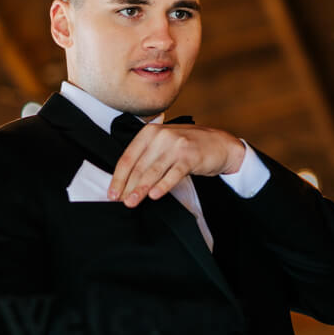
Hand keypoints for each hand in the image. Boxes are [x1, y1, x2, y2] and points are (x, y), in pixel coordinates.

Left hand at [109, 125, 245, 206]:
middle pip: (139, 166)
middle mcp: (161, 136)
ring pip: (153, 171)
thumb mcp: (164, 143)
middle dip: (128, 186)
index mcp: (150, 132)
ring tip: (132, 202)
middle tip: (121, 202)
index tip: (112, 193)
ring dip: (140, 189)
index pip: (128, 157)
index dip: (118, 177)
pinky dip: (163, 185)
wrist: (220, 144)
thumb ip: (146, 156)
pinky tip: (155, 195)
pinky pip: (173, 174)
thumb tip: (125, 182)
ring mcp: (176, 145)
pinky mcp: (190, 156)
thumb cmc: (188, 146)